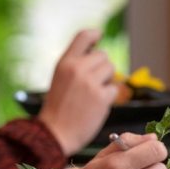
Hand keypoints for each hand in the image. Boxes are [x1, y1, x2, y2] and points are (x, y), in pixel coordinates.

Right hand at [38, 29, 118, 155]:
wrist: (54, 134)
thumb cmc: (57, 108)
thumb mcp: (60, 79)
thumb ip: (75, 65)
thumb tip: (96, 53)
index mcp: (65, 62)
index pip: (84, 35)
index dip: (95, 34)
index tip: (99, 38)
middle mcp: (78, 69)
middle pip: (103, 55)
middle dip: (101, 67)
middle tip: (91, 83)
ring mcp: (91, 83)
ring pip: (111, 69)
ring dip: (106, 80)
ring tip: (92, 93)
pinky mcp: (102, 97)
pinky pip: (114, 88)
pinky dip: (108, 96)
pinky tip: (96, 105)